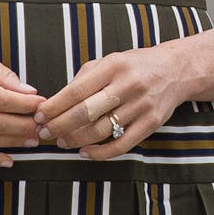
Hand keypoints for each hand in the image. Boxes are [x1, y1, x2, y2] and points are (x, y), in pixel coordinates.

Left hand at [33, 45, 183, 159]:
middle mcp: (127, 85)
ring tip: (61, 142)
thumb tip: (56, 101)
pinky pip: (121, 144)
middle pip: (86, 112)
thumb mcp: (108, 61)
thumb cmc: (133, 66)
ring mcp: (141, 106)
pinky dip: (100, 153)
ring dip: (76, 140)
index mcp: (113, 66)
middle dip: (60, 125)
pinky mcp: (151, 124)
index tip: (39, 115)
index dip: (55, 105)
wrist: (175, 71)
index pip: (77, 90)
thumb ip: (84, 78)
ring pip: (101, 130)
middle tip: (44, 132)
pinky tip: (85, 152)